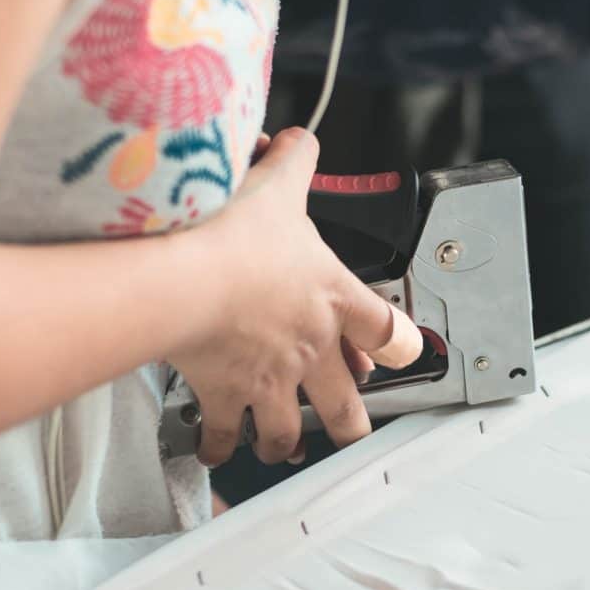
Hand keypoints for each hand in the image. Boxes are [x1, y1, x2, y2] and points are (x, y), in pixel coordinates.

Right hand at [171, 128, 422, 465]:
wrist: (188, 276)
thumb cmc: (236, 234)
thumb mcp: (278, 184)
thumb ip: (295, 160)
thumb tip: (298, 140)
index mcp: (332, 299)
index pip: (384, 328)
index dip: (398, 344)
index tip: (401, 354)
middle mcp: (310, 348)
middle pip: (346, 403)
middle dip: (350, 423)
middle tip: (350, 430)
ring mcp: (270, 379)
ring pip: (288, 431)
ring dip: (284, 443)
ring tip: (281, 448)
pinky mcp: (225, 395)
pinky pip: (225, 435)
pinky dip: (219, 448)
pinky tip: (214, 449)